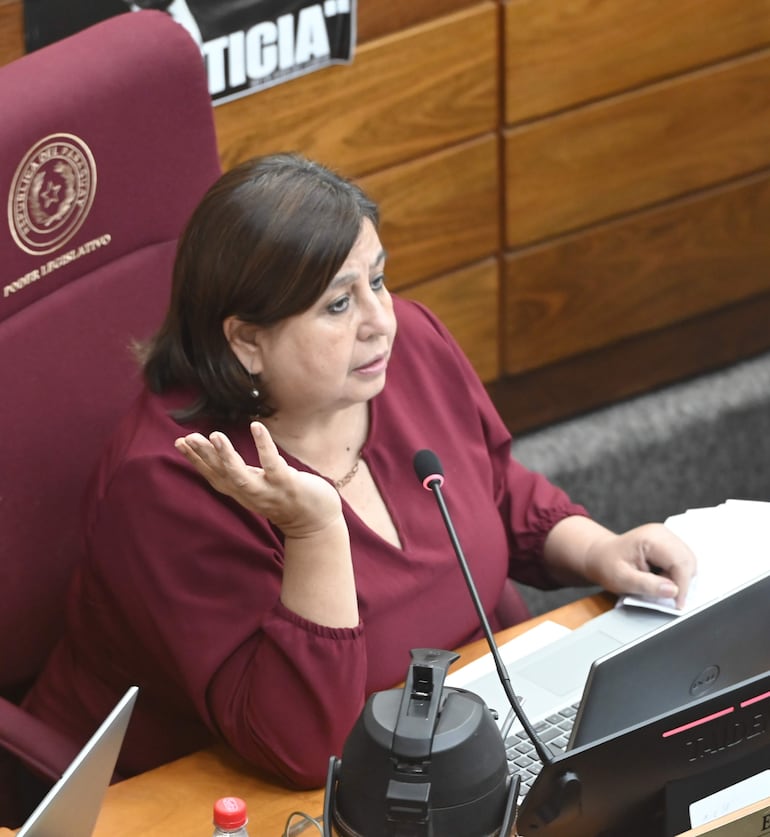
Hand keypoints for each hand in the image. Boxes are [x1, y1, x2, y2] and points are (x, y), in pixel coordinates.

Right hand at [175, 421, 342, 538]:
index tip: (179, 443)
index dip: (195, 461)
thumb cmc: (285, 498)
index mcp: (241, 491)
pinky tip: (256, 427)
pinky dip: (263, 445)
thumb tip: (219, 453)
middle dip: (202, 457)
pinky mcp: (287, 485)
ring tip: (215, 435)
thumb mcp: (256, 485)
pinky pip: (272, 465)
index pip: (213, 476)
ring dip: (226, 456)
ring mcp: (268, 491)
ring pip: (240, 475)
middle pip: (221, 475)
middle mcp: (250, 494)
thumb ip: (238, 472)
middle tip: (187, 438)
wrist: (315, 523)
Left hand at [583, 523, 696, 607]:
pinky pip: (683, 561)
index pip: (680, 563)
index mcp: (651, 538)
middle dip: (680, 582)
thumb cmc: (607, 565)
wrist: (600, 555)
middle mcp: (662, 533)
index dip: (682, 586)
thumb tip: (673, 591)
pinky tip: (659, 577)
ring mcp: (667, 536)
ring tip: (656, 583)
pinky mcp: (668, 543)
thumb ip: (647, 585)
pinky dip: (675, 574)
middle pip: (688, 561)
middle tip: (661, 593)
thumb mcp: (622, 579)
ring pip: (688, 562)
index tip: (677, 604)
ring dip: (678, 578)